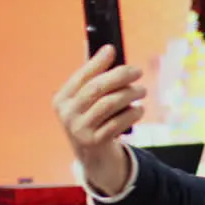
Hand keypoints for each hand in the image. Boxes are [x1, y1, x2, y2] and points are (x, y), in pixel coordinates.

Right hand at [52, 45, 145, 195]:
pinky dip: (131, 113)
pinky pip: (117, 122)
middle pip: (96, 88)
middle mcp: (67, 114)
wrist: (94, 156)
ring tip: (142, 90)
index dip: (97, 62)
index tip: (112, 50)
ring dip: (129, 94)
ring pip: (108, 104)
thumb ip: (93, 76)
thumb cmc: (93, 120)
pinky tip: (139, 109)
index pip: (81, 76)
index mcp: (62, 99)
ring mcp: (79, 129)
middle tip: (138, 71)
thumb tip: (106, 48)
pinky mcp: (94, 142)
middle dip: (119, 76)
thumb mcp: (87, 100)